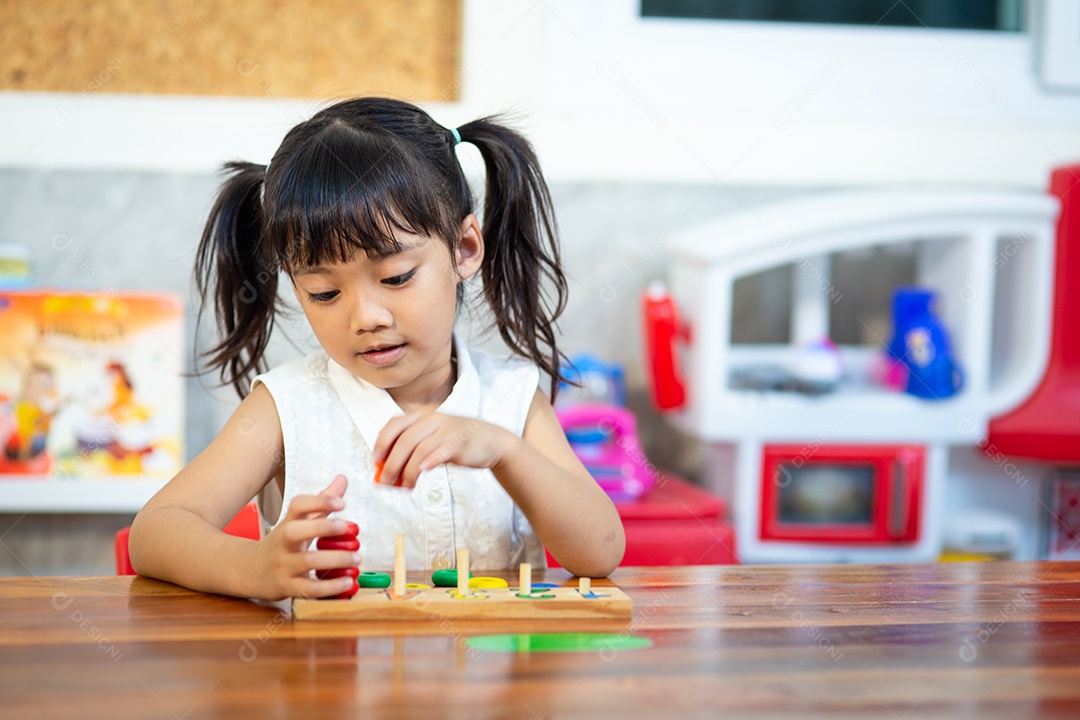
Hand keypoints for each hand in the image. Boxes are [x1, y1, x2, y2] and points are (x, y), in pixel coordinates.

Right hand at [253, 474, 359, 599]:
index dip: (319, 501)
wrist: (249, 570)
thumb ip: (322, 502)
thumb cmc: (282, 543)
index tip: (341, 503)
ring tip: (356, 558)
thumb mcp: (298, 521)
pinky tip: (347, 582)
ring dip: (334, 560)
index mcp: (289, 522)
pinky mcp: (286, 587)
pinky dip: (329, 587)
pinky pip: (308, 588)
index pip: (298, 505)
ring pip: (305, 561)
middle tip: (349, 528)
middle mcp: (284, 542)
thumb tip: (342, 479)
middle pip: (295, 531)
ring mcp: (283, 565)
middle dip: (322, 527)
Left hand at [373, 411, 513, 489]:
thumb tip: (387, 468)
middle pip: (404, 439)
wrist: (492, 441)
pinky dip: (429, 462)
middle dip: (391, 463)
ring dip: (408, 471)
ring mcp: (447, 430)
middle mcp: (432, 419)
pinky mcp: (459, 442)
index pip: (394, 425)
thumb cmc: (458, 442)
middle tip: (385, 481)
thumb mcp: (432, 438)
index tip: (376, 462)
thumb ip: (412, 448)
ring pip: (419, 449)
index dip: (381, 443)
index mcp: (422, 416)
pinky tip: (423, 472)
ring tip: (405, 485)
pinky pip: (440, 452)